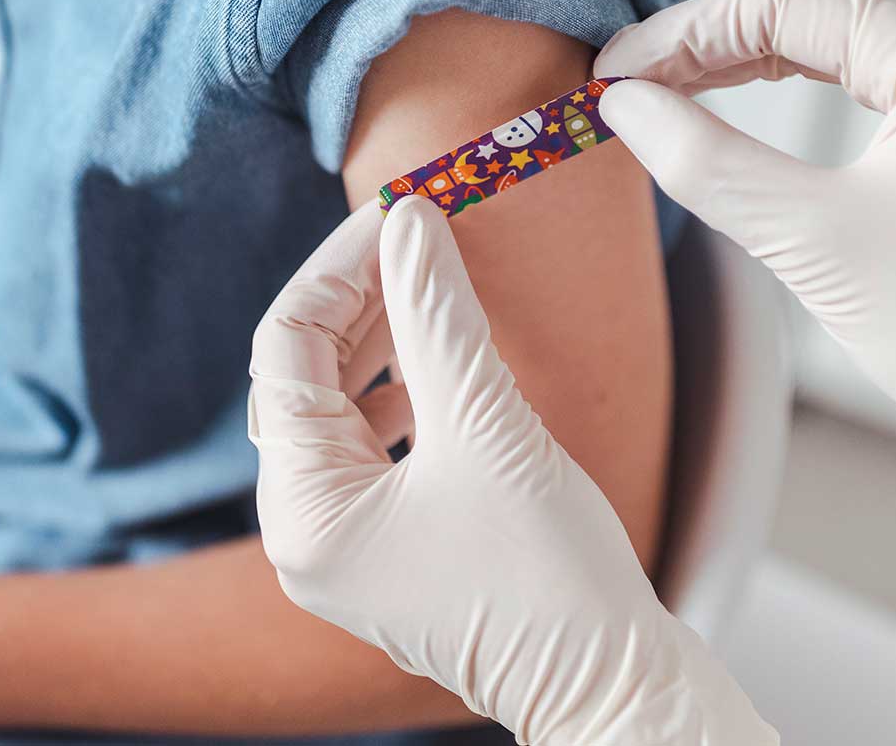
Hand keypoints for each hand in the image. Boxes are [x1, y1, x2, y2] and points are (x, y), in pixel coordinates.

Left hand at [249, 201, 775, 745]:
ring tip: (439, 285)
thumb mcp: (488, 426)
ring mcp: (345, 544)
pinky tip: (451, 358)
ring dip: (387, 338)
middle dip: (365, 297)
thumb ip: (438, 315)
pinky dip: (407, 390)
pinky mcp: (389, 547)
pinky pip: (375, 445)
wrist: (608, 683)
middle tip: (426, 234)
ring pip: (341, 406)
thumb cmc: (549, 576)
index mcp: (303, 508)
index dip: (341, 266)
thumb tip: (408, 220)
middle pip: (306, 374)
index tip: (402, 212)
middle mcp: (303, 530)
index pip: (287, 347)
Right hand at [595, 0, 895, 607]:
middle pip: (823, 5)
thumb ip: (706, 159)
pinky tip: (761, 86)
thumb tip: (626, 103)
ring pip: (854, 29)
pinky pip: (887, 65)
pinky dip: (817, 71)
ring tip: (684, 78)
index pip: (792, 6)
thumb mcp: (806, 239)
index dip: (689, 32)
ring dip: (766, 47)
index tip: (617, 69)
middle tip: (636, 77)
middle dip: (721, 37)